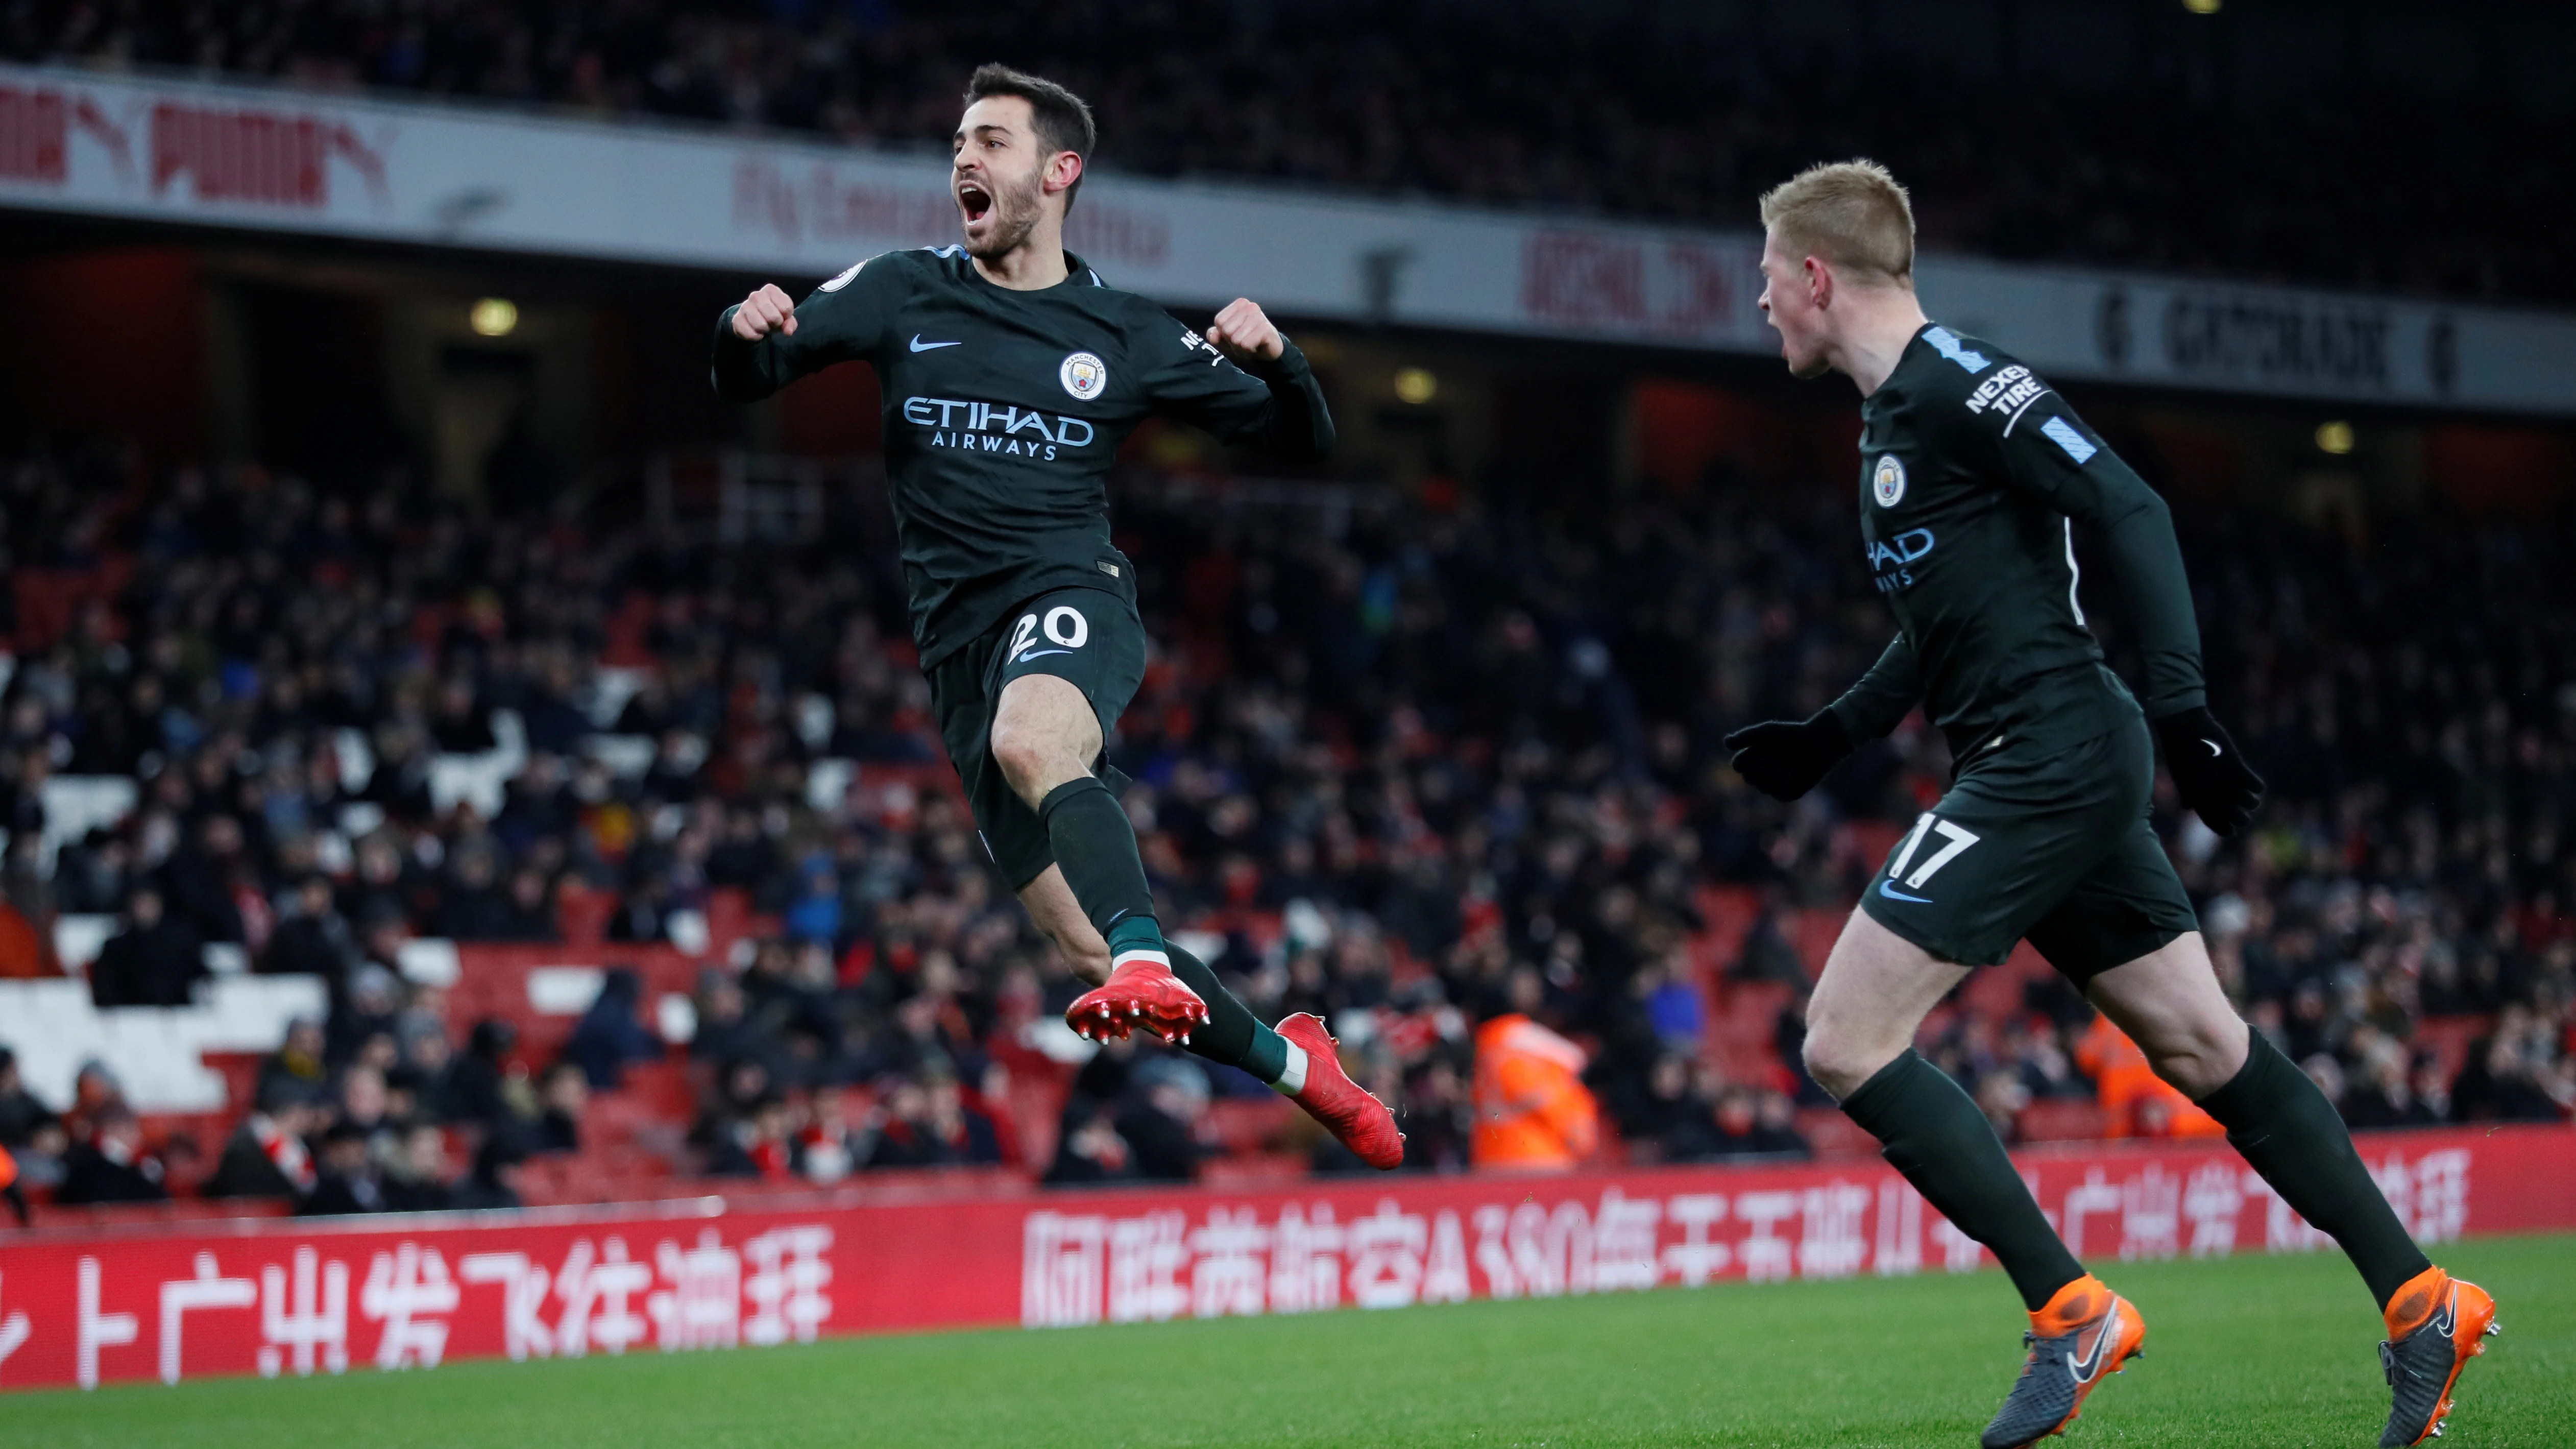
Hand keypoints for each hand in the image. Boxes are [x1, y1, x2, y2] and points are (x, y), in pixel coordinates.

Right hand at [731, 283, 796, 340]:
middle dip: (775, 324)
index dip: (786, 317)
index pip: (786, 308)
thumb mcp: (786, 318)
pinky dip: (756, 337)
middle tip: (772, 322)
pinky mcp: (736, 319)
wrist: (754, 320)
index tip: (782, 315)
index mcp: (770, 290)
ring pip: (761, 326)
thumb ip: (790, 323)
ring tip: (764, 326)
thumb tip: (788, 331)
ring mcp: (744, 306)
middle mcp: (756, 295)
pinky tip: (756, 332)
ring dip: (765, 330)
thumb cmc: (774, 315)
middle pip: (773, 317)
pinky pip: (750, 334)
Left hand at [1204, 297, 1284, 362]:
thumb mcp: (1228, 338)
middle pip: (1227, 331)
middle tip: (1245, 341)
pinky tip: (1257, 346)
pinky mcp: (1266, 329)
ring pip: (1236, 339)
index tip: (1236, 334)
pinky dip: (1249, 350)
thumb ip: (1215, 335)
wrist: (1269, 351)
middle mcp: (1251, 306)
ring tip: (1251, 344)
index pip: (1219, 322)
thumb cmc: (1247, 341)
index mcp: (1240, 304)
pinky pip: (1246, 345)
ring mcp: (1259, 317)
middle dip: (1233, 341)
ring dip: (1242, 347)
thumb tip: (1212, 336)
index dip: (1224, 334)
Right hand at [1723, 712, 1853, 801]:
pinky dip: (1785, 781)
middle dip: (1761, 764)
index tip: (1759, 748)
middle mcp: (1762, 773)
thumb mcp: (1766, 732)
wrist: (1819, 743)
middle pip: (1748, 778)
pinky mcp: (1788, 794)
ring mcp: (1774, 785)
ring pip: (1762, 786)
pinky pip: (1777, 793)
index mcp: (1754, 758)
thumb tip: (1725, 743)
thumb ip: (1745, 736)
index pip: (1738, 765)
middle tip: (1776, 755)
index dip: (1746, 758)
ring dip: (1774, 772)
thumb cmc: (1792, 735)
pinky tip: (1794, 773)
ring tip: (1789, 763)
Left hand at [2153, 707, 2263, 835]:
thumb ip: (2187, 795)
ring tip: (2247, 790)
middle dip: (2244, 816)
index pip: (2217, 825)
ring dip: (2252, 799)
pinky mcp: (2236, 766)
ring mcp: (2224, 781)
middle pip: (2239, 819)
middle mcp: (2211, 795)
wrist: (2182, 727)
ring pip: (2252, 804)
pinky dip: (2257, 784)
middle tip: (2242, 804)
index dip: (2228, 829)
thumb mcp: (2181, 777)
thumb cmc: (2181, 751)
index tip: (2233, 827)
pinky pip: (2257, 786)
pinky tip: (2251, 778)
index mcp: (2196, 800)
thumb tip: (2188, 807)